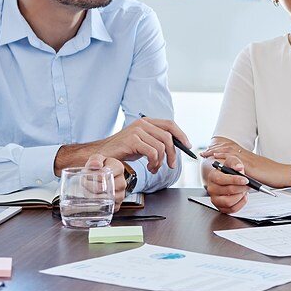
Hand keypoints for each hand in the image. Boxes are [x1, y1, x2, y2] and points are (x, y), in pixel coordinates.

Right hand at [55, 118, 191, 175]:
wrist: (102, 155)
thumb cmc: (123, 150)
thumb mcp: (143, 143)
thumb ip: (156, 141)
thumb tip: (176, 147)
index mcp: (146, 122)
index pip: (169, 124)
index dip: (181, 135)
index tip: (188, 146)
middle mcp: (142, 124)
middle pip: (168, 137)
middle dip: (173, 154)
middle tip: (170, 166)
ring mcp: (137, 131)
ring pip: (161, 147)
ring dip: (161, 162)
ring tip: (154, 168)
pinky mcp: (132, 140)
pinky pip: (153, 152)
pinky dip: (154, 163)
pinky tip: (149, 168)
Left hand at [84, 153, 125, 209]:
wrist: (103, 176)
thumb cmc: (100, 167)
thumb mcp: (97, 158)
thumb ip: (95, 159)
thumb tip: (96, 165)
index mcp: (118, 168)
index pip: (107, 173)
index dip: (95, 176)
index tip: (86, 175)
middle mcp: (122, 181)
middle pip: (107, 187)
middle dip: (91, 187)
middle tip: (83, 184)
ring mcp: (121, 193)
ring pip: (108, 199)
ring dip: (94, 197)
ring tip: (87, 192)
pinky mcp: (118, 203)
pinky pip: (110, 207)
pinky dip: (100, 206)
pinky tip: (93, 201)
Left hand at [201, 141, 288, 187]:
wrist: (284, 174)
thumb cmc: (275, 175)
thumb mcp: (260, 173)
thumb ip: (250, 172)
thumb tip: (243, 176)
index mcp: (250, 157)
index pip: (233, 150)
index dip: (222, 149)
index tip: (212, 151)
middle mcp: (248, 156)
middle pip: (228, 149)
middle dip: (215, 149)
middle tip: (204, 152)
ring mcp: (248, 160)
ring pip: (229, 152)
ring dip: (216, 152)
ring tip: (207, 154)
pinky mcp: (250, 166)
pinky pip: (234, 161)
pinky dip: (224, 159)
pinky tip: (217, 160)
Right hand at [204, 154, 250, 213]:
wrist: (229, 180)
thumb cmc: (229, 171)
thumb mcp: (232, 162)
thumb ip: (235, 162)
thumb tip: (239, 167)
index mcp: (212, 176)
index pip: (221, 179)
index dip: (235, 180)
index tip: (245, 180)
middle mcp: (212, 189)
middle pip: (227, 191)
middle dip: (241, 188)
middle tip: (248, 185)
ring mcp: (215, 199)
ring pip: (229, 202)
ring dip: (240, 196)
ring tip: (244, 190)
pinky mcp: (220, 207)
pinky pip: (232, 209)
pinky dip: (240, 203)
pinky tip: (242, 196)